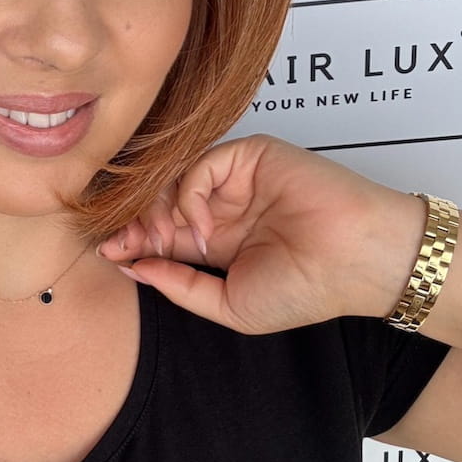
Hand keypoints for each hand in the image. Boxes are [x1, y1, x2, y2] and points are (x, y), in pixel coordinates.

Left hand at [98, 135, 423, 333]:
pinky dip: (188, 194)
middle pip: (159, 203)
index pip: (162, 234)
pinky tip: (201, 226)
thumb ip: (180, 287)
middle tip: (119, 244)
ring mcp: (235, 180)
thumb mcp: (229, 306)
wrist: (353, 261)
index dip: (132, 242)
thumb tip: (133, 268)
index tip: (109, 255)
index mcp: (219, 241)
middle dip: (134, 224)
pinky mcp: (249, 156)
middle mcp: (223, 207)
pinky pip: (199, 165)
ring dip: (156, 210)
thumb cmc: (303, 290)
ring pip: (173, 180)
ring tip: (159, 239)